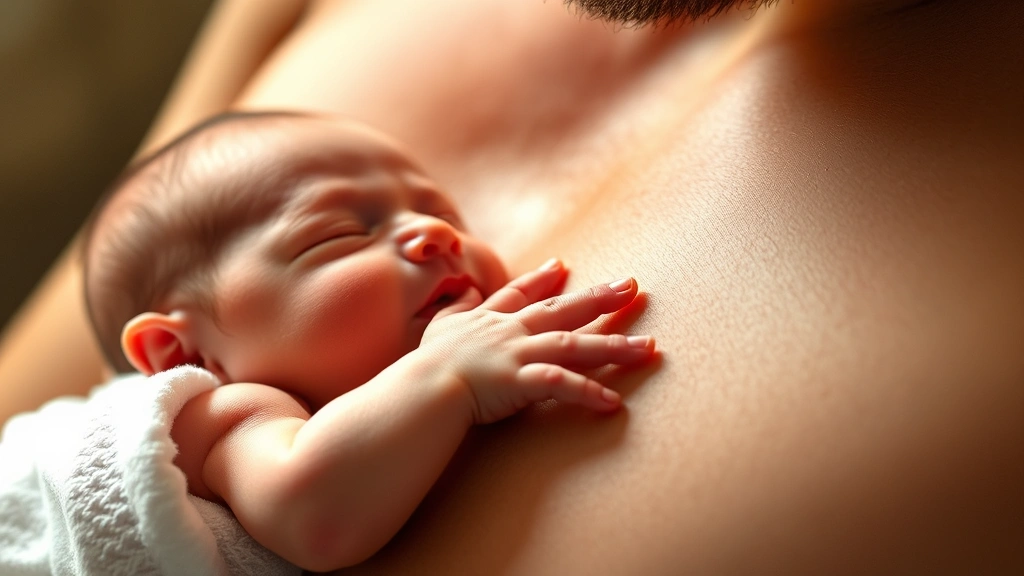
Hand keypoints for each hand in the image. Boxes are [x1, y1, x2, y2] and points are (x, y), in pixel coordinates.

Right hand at [418, 259, 654, 423]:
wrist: (423, 387)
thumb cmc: (428, 363)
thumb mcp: (439, 327)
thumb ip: (455, 308)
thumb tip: (463, 292)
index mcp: (492, 321)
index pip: (522, 293)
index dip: (543, 280)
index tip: (562, 266)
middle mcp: (512, 332)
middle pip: (563, 310)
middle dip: (600, 298)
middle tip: (632, 286)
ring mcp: (519, 355)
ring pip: (575, 345)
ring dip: (613, 346)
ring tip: (648, 348)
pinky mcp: (521, 381)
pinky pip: (561, 384)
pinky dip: (587, 392)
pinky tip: (613, 402)